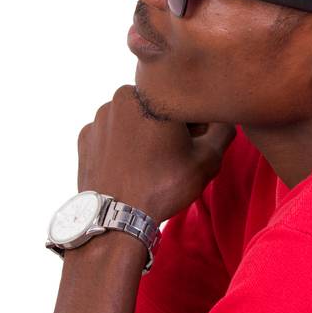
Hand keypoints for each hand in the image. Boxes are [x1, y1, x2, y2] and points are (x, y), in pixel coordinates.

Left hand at [77, 85, 235, 221]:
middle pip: (154, 107)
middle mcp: (119, 98)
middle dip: (167, 125)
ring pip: (131, 119)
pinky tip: (129, 167)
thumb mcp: (208, 158)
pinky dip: (121, 145)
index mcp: (151, 94)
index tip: (196, 142)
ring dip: (143, 133)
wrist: (116, 217)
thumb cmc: (163, 185)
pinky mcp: (84, 137)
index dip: (195, 122)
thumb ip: (224, 129)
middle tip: (174, 154)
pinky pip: (110, 135)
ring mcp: (98, 118)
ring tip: (150, 163)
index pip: (183, 100)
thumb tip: (226, 118)